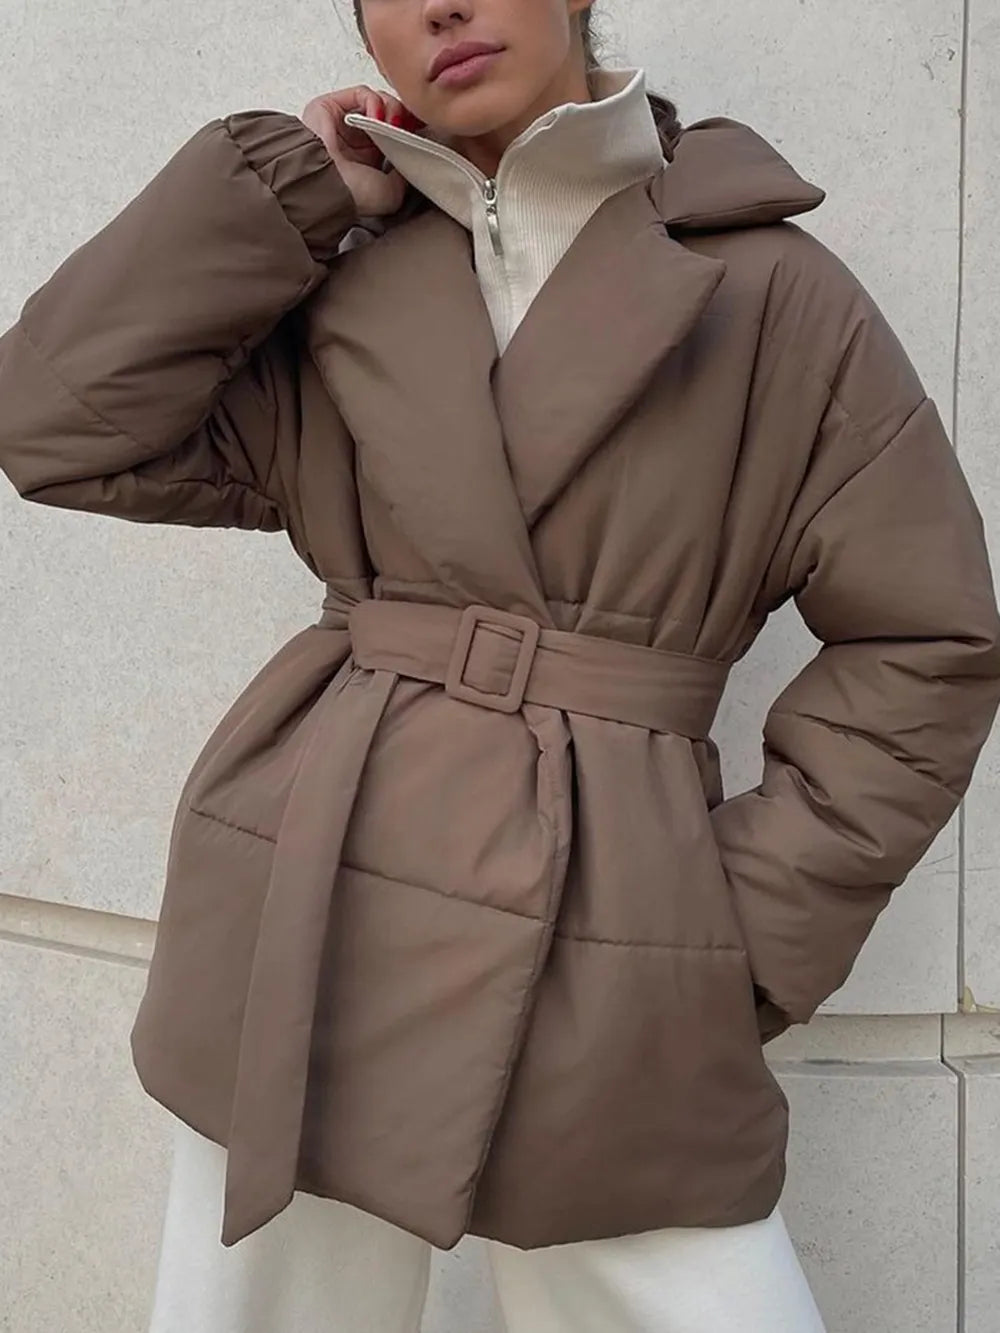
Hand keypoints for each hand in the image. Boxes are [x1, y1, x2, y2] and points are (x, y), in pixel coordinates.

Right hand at [300, 85, 423, 217]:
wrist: (327, 183)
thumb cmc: (353, 194)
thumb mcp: (391, 194)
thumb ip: (405, 175)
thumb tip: (413, 158)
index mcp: (368, 161)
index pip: (394, 134)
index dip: (410, 129)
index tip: (424, 129)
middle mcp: (356, 140)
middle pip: (389, 114)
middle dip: (403, 116)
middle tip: (409, 125)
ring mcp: (344, 122)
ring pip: (378, 101)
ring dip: (391, 108)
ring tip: (392, 124)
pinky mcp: (331, 105)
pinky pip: (362, 93)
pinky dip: (375, 101)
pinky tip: (377, 117)